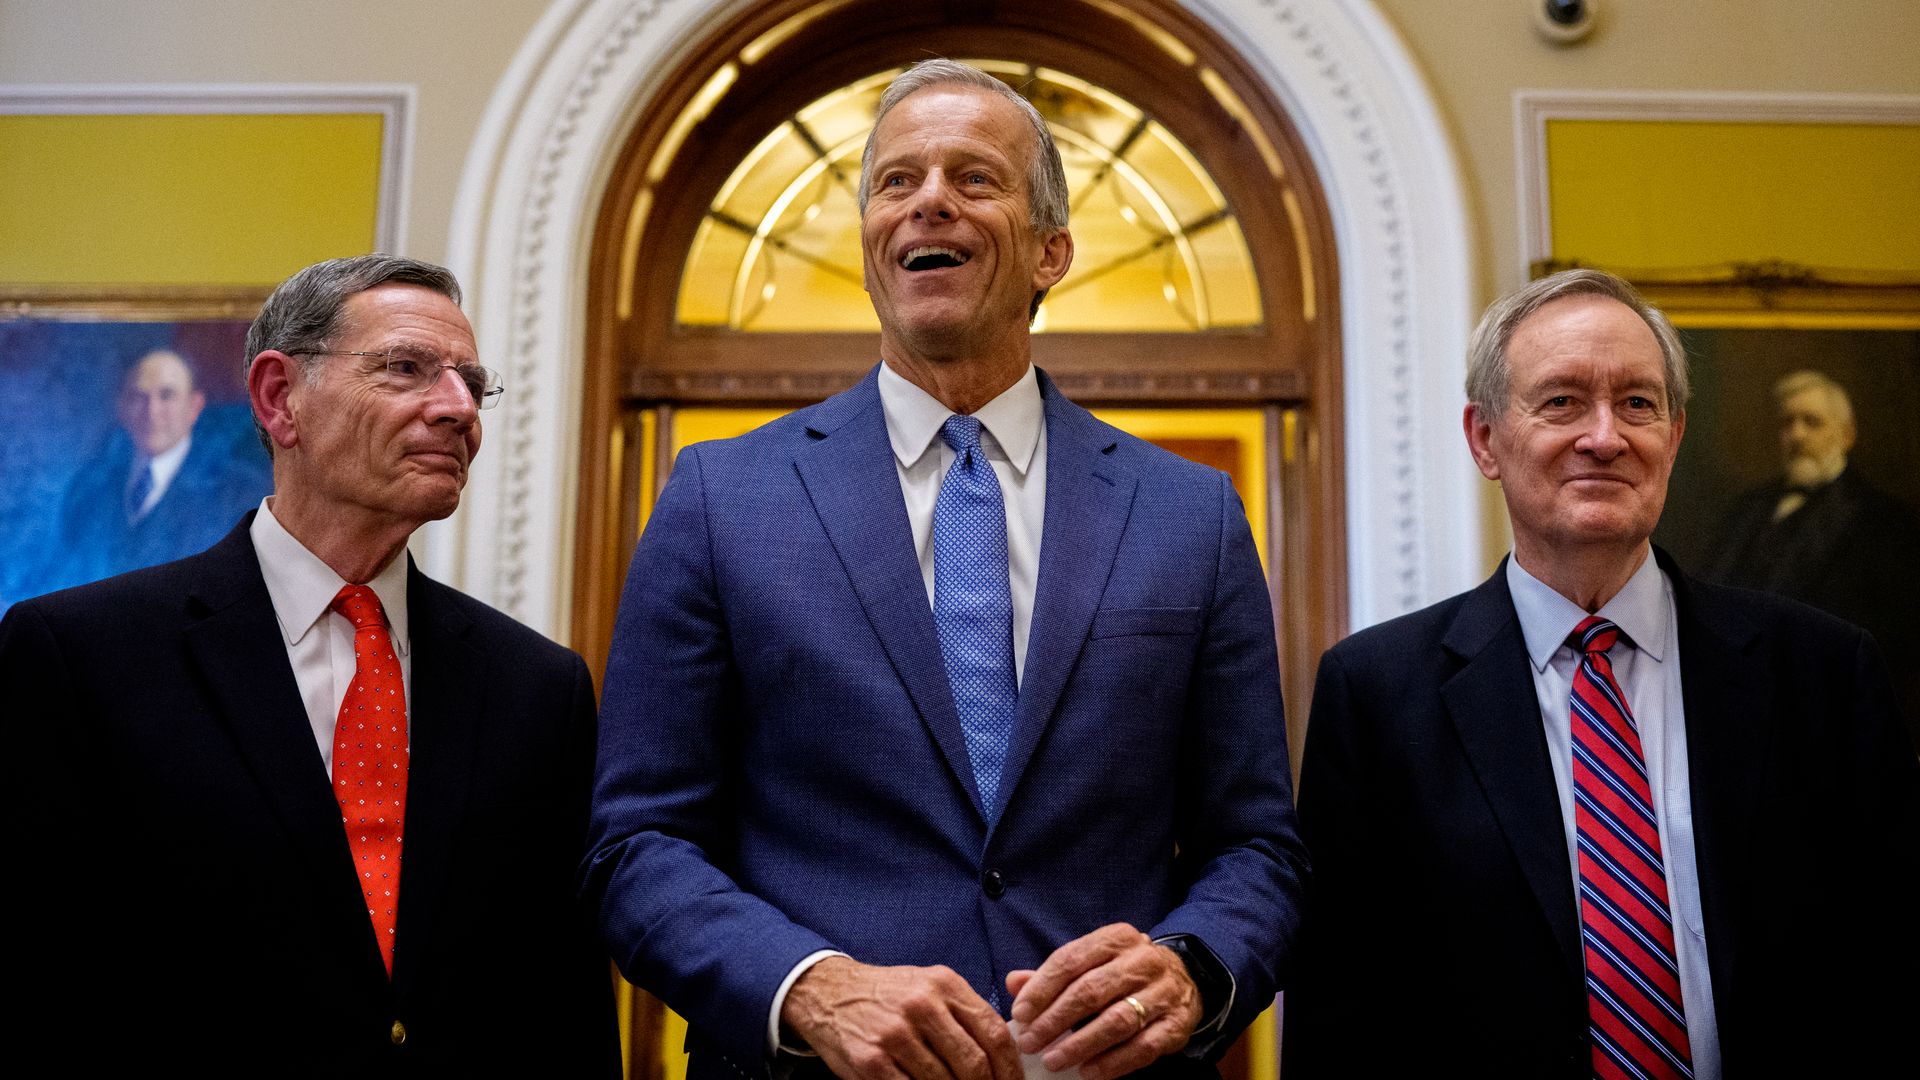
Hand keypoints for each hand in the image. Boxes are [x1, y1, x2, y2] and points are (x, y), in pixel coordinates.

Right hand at [781, 955, 1021, 1079]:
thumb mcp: (929, 986)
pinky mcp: (873, 1061)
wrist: (829, 993)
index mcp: (944, 984)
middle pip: (974, 1063)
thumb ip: (964, 1013)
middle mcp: (922, 1005)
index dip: (1010, 1068)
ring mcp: (896, 1034)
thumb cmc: (887, 995)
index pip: (994, 1032)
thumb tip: (1002, 1055)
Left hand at [1006, 924, 1201, 1079]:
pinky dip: (1113, 1062)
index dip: (1042, 988)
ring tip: (1053, 1060)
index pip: (1071, 960)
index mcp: (1116, 938)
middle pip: (1091, 991)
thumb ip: (1054, 974)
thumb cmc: (1125, 972)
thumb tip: (1014, 982)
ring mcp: (1163, 993)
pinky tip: (1089, 1071)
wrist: (1185, 980)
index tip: (1020, 1014)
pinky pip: (1143, 1047)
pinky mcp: (1177, 1024)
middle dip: (1055, 1020)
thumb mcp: (1093, 962)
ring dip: (1080, 1044)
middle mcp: (1142, 961)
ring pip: (1117, 1020)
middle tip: (1030, 1043)